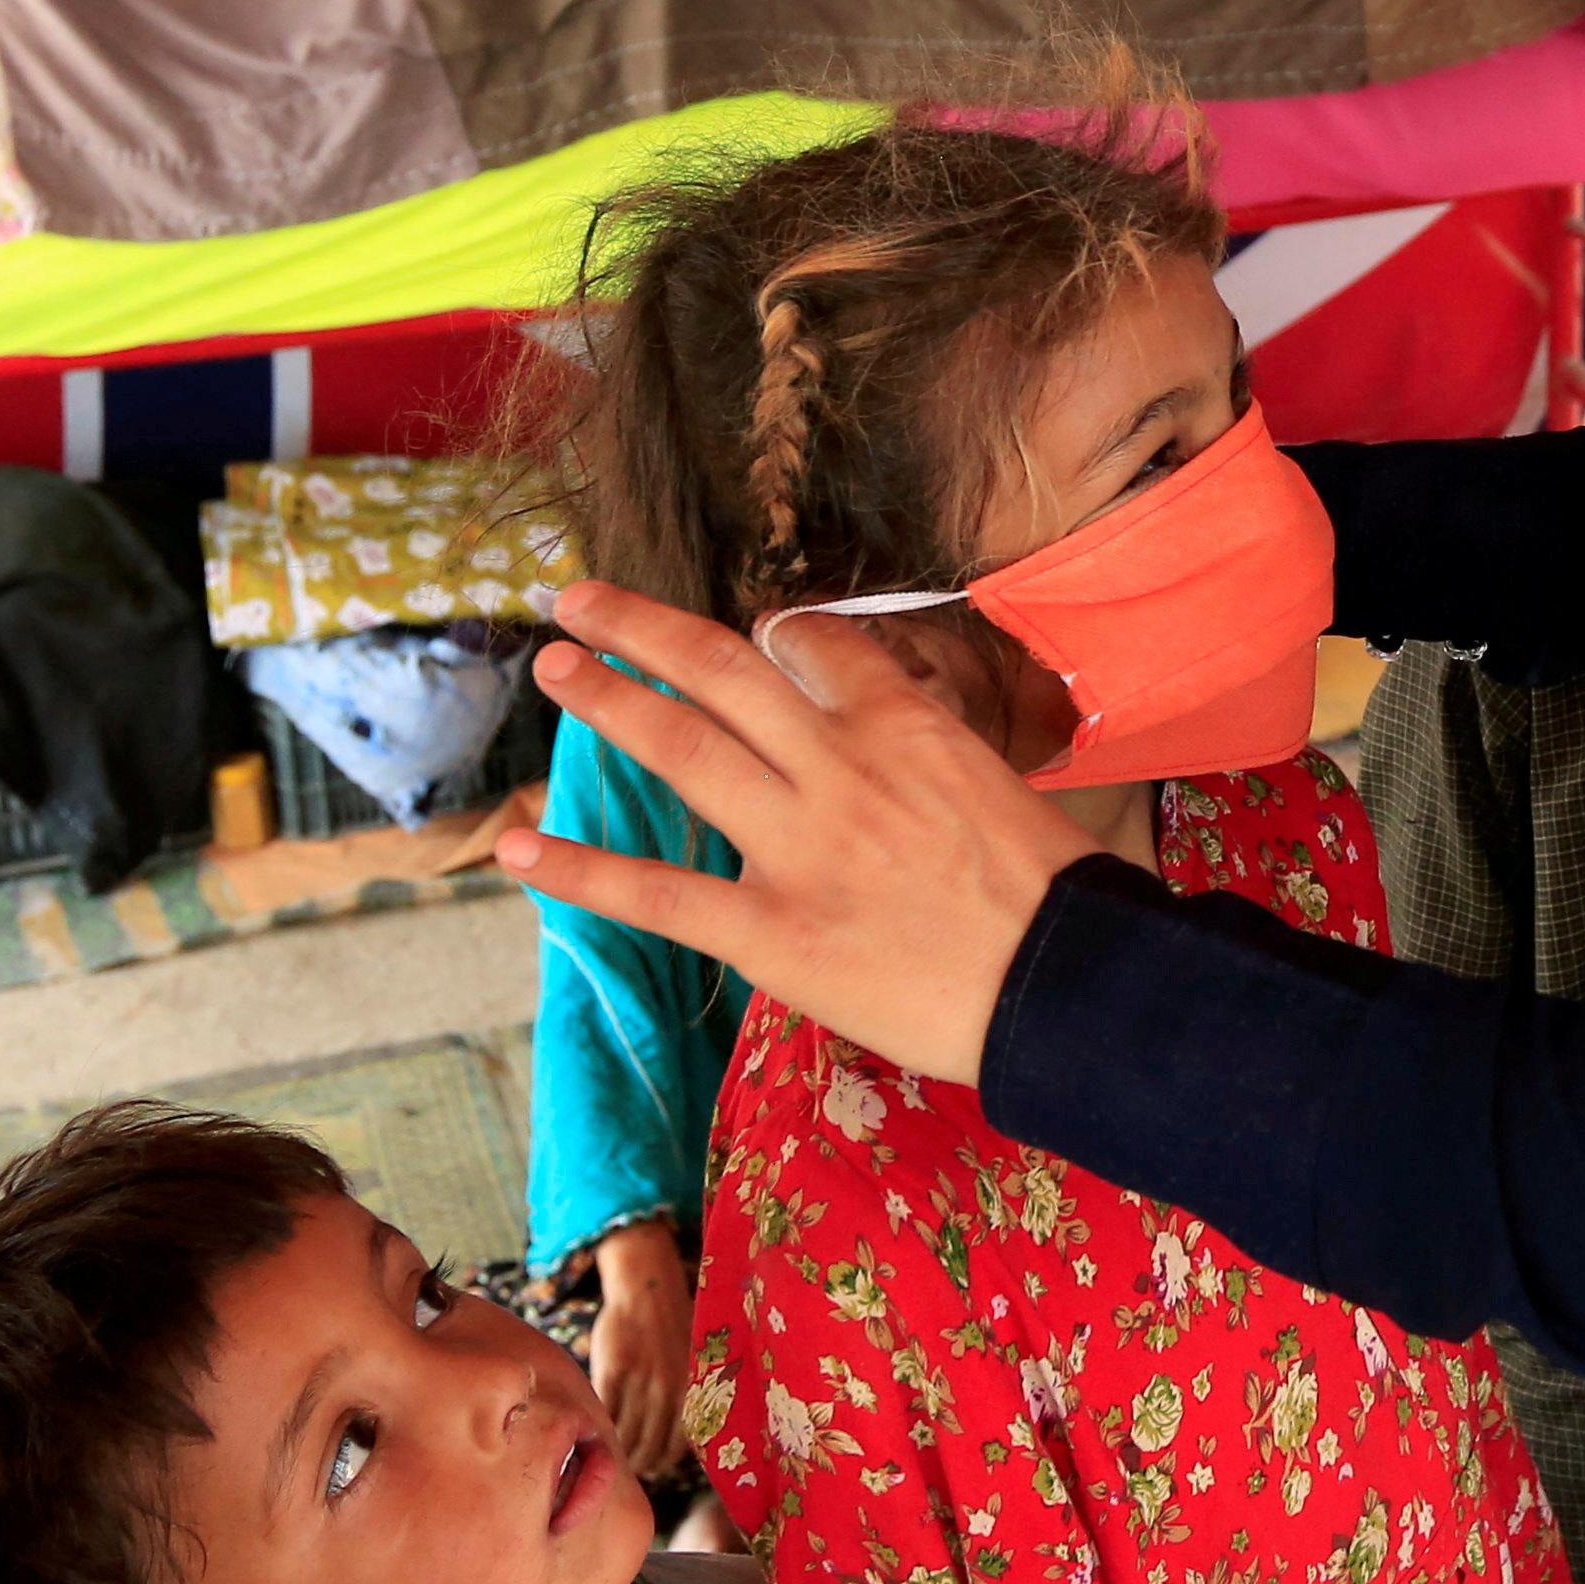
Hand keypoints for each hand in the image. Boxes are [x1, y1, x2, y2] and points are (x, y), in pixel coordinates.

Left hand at [496, 584, 1095, 1088]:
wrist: (1067, 984)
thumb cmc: (1055, 894)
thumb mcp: (998, 784)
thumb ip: (923, 755)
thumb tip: (887, 746)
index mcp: (905, 724)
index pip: (813, 645)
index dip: (769, 635)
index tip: (747, 639)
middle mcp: (839, 767)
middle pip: (721, 671)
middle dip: (642, 628)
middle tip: (581, 600)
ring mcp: (797, 847)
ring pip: (681, 749)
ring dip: (608, 700)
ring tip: (555, 667)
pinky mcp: (770, 932)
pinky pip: (658, 893)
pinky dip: (580, 871)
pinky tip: (518, 849)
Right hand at [584, 1218, 693, 1476]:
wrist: (648, 1289)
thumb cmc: (673, 1327)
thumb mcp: (694, 1363)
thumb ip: (687, 1399)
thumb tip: (679, 1442)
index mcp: (692, 1390)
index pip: (677, 1445)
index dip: (663, 1462)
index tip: (653, 1469)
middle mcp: (668, 1388)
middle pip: (649, 1444)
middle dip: (639, 1462)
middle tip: (628, 1469)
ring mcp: (640, 1379)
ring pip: (625, 1432)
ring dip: (618, 1450)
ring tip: (612, 1455)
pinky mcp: (614, 1369)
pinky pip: (606, 1409)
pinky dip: (601, 1425)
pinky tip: (597, 1430)